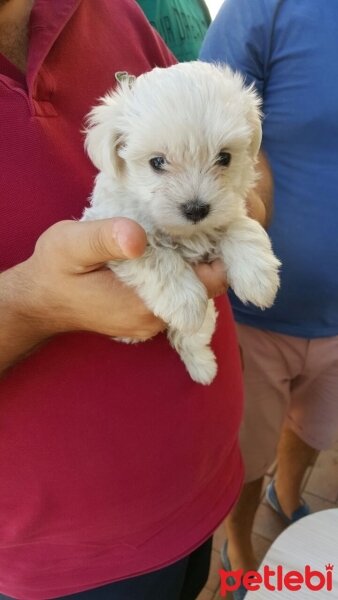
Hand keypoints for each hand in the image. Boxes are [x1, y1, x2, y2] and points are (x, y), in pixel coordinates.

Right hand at [8, 218, 227, 341]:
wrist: (39, 301)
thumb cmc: (54, 270)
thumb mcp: (71, 245)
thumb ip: (104, 239)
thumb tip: (137, 237)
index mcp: (145, 304)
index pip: (209, 282)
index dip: (213, 250)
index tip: (204, 222)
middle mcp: (154, 319)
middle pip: (204, 286)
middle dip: (202, 253)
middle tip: (188, 221)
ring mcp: (150, 322)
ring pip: (191, 291)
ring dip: (188, 263)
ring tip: (173, 233)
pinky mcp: (145, 318)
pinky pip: (174, 296)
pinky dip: (174, 274)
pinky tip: (160, 252)